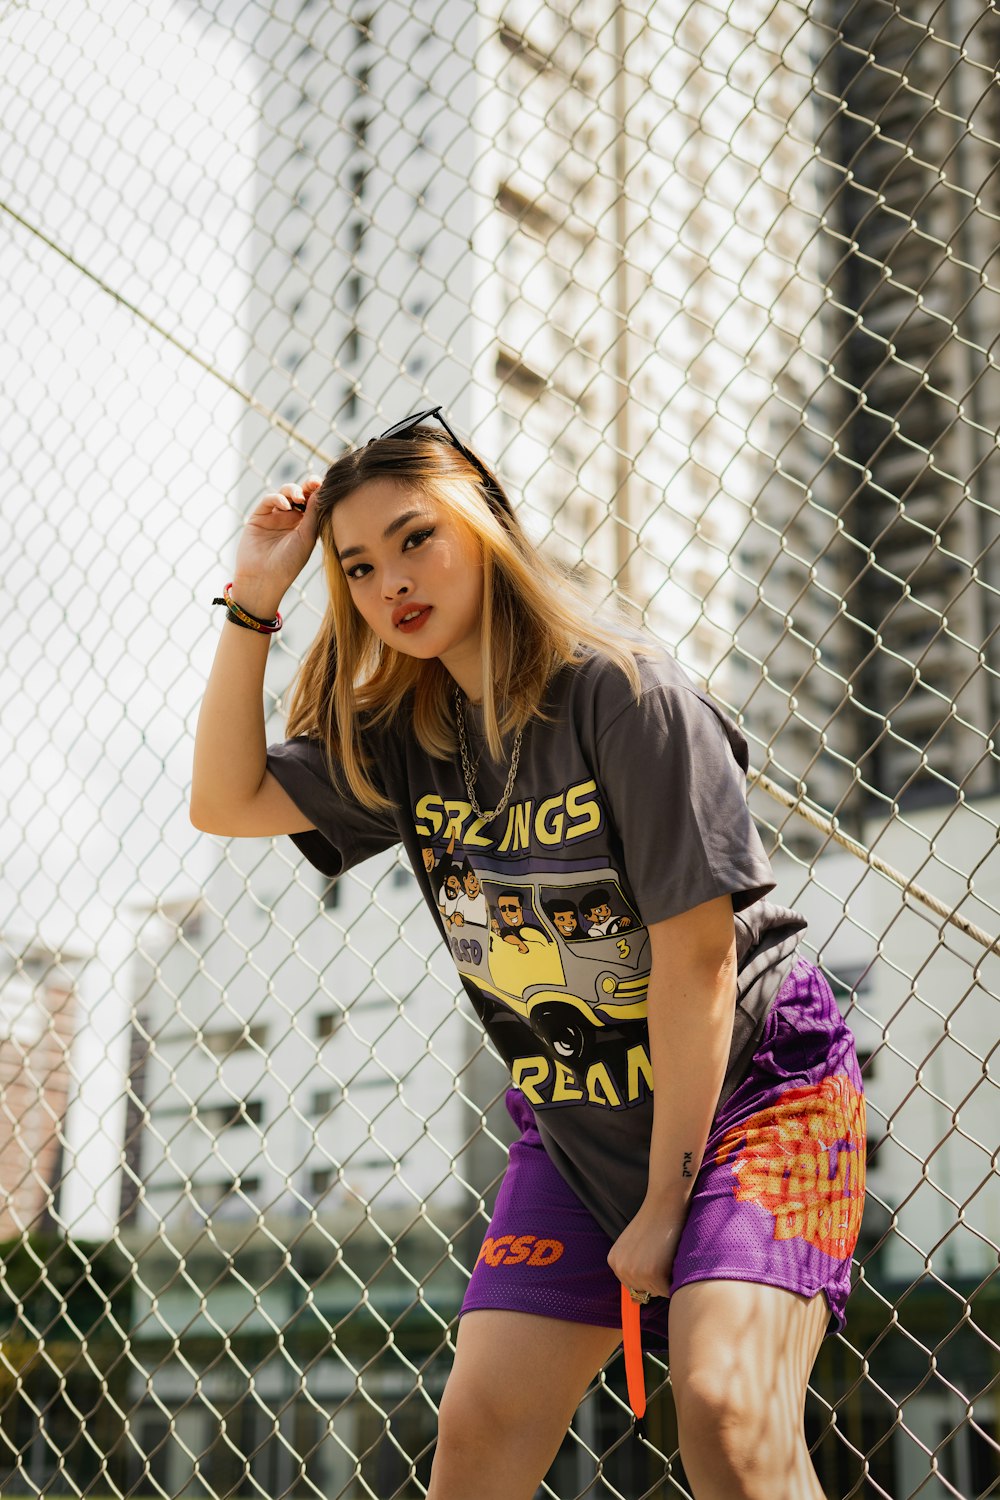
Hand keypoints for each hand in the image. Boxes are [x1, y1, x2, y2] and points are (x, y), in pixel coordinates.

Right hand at [233, 475, 322, 607]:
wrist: (263, 579)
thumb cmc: (288, 564)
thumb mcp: (306, 538)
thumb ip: (312, 515)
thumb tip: (320, 492)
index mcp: (305, 526)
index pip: (313, 503)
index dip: (318, 492)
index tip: (324, 486)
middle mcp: (290, 519)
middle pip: (300, 494)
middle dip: (307, 487)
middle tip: (314, 484)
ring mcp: (274, 517)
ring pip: (284, 494)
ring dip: (293, 491)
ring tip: (299, 497)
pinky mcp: (258, 517)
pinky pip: (268, 501)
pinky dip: (277, 498)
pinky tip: (286, 505)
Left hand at [607, 1197, 684, 1300]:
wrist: (666, 1201)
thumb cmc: (655, 1222)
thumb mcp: (634, 1245)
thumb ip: (633, 1268)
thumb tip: (637, 1301)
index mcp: (614, 1261)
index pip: (635, 1286)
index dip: (649, 1273)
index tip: (654, 1254)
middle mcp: (620, 1269)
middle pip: (646, 1292)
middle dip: (658, 1278)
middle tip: (663, 1252)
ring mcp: (635, 1272)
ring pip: (658, 1292)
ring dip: (667, 1278)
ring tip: (667, 1253)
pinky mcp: (652, 1272)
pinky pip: (668, 1290)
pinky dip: (675, 1279)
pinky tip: (672, 1256)